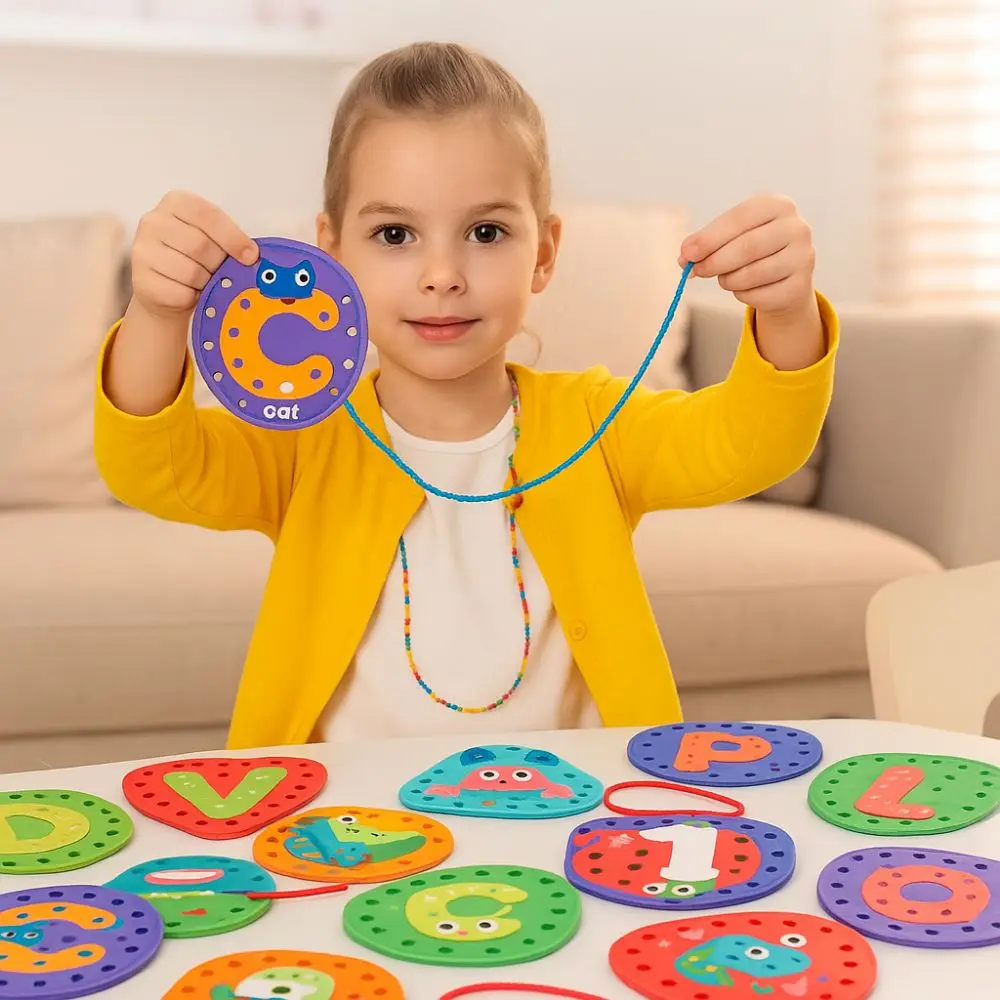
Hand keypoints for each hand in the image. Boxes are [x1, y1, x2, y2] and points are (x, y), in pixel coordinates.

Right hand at [129, 190, 257, 322]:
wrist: (165, 290)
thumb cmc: (195, 260)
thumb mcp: (211, 239)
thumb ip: (227, 238)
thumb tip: (252, 256)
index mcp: (176, 202)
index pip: (207, 215)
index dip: (233, 237)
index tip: (250, 256)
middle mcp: (153, 221)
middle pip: (201, 245)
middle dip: (219, 264)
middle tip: (220, 271)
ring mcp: (142, 250)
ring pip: (191, 272)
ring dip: (207, 283)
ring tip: (203, 281)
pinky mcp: (140, 280)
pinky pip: (181, 293)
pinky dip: (193, 298)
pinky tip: (190, 293)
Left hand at [678, 193, 815, 317]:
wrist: (784, 279)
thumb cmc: (751, 252)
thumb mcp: (730, 238)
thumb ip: (706, 244)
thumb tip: (685, 257)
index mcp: (777, 205)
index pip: (740, 218)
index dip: (710, 237)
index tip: (687, 253)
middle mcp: (797, 228)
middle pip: (747, 247)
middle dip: (715, 261)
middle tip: (696, 270)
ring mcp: (803, 257)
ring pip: (752, 274)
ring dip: (728, 280)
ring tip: (726, 278)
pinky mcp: (800, 286)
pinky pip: (759, 295)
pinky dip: (743, 295)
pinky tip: (746, 288)